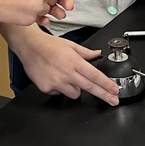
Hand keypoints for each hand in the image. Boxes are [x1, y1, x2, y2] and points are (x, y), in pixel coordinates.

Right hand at [5, 26, 119, 105]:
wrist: (29, 46)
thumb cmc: (48, 44)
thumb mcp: (70, 45)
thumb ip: (86, 52)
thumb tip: (97, 54)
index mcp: (74, 61)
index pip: (95, 75)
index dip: (107, 84)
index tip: (115, 90)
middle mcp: (66, 73)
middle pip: (90, 88)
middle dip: (104, 95)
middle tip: (113, 100)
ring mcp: (56, 82)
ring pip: (75, 94)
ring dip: (76, 89)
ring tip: (68, 77)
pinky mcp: (47, 88)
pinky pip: (60, 93)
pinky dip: (60, 88)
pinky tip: (55, 77)